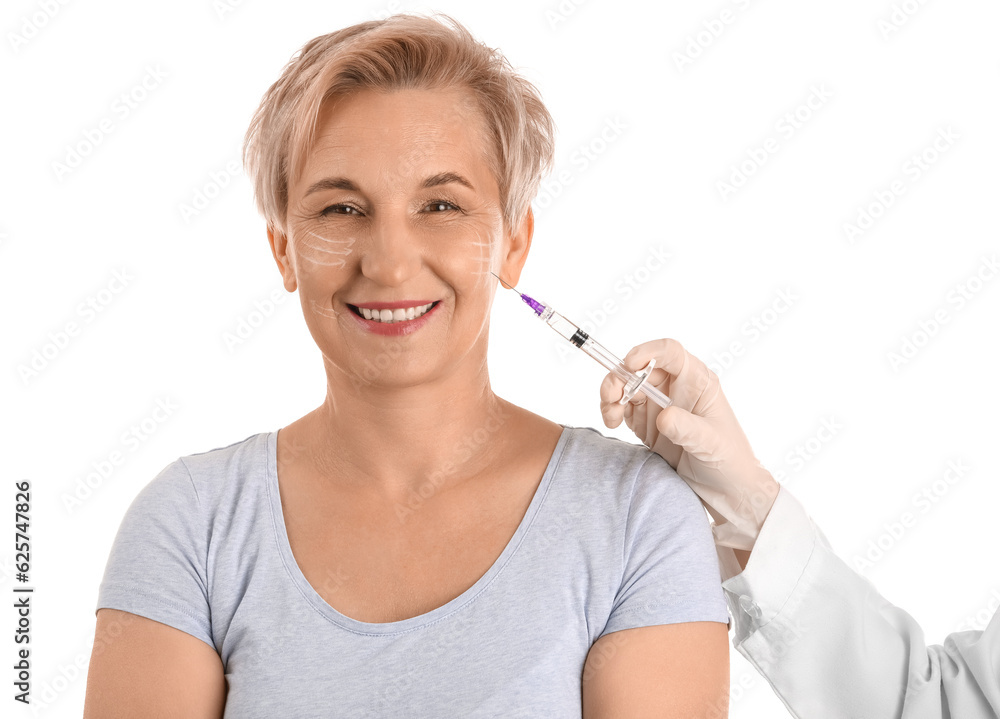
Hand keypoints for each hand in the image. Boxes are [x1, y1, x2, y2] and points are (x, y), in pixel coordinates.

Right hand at [599, 338, 779, 551]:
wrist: (727, 492)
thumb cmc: (730, 461)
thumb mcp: (711, 444)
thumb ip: (687, 428)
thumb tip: (663, 415)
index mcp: (697, 382)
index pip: (670, 353)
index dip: (647, 352)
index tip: (630, 364)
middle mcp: (676, 389)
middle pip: (641, 368)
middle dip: (620, 377)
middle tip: (611, 396)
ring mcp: (660, 406)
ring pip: (627, 387)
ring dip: (612, 395)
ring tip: (611, 415)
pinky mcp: (647, 425)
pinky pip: (623, 409)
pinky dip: (612, 411)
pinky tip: (613, 422)